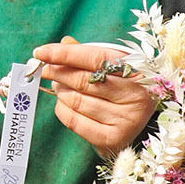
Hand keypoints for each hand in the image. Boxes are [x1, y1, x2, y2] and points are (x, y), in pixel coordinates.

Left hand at [33, 35, 155, 158]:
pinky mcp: (112, 140)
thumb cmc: (123, 87)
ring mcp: (125, 120)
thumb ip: (88, 54)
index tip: (40, 52)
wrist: (144, 123)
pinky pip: (74, 121)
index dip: (65, 54)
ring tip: (60, 86)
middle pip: (83, 80)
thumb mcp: (113, 66)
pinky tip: (65, 103)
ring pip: (76, 101)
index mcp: (137, 70)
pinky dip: (62, 110)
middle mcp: (135, 95)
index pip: (95, 58)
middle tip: (45, 70)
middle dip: (57, 73)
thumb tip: (63, 43)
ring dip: (60, 91)